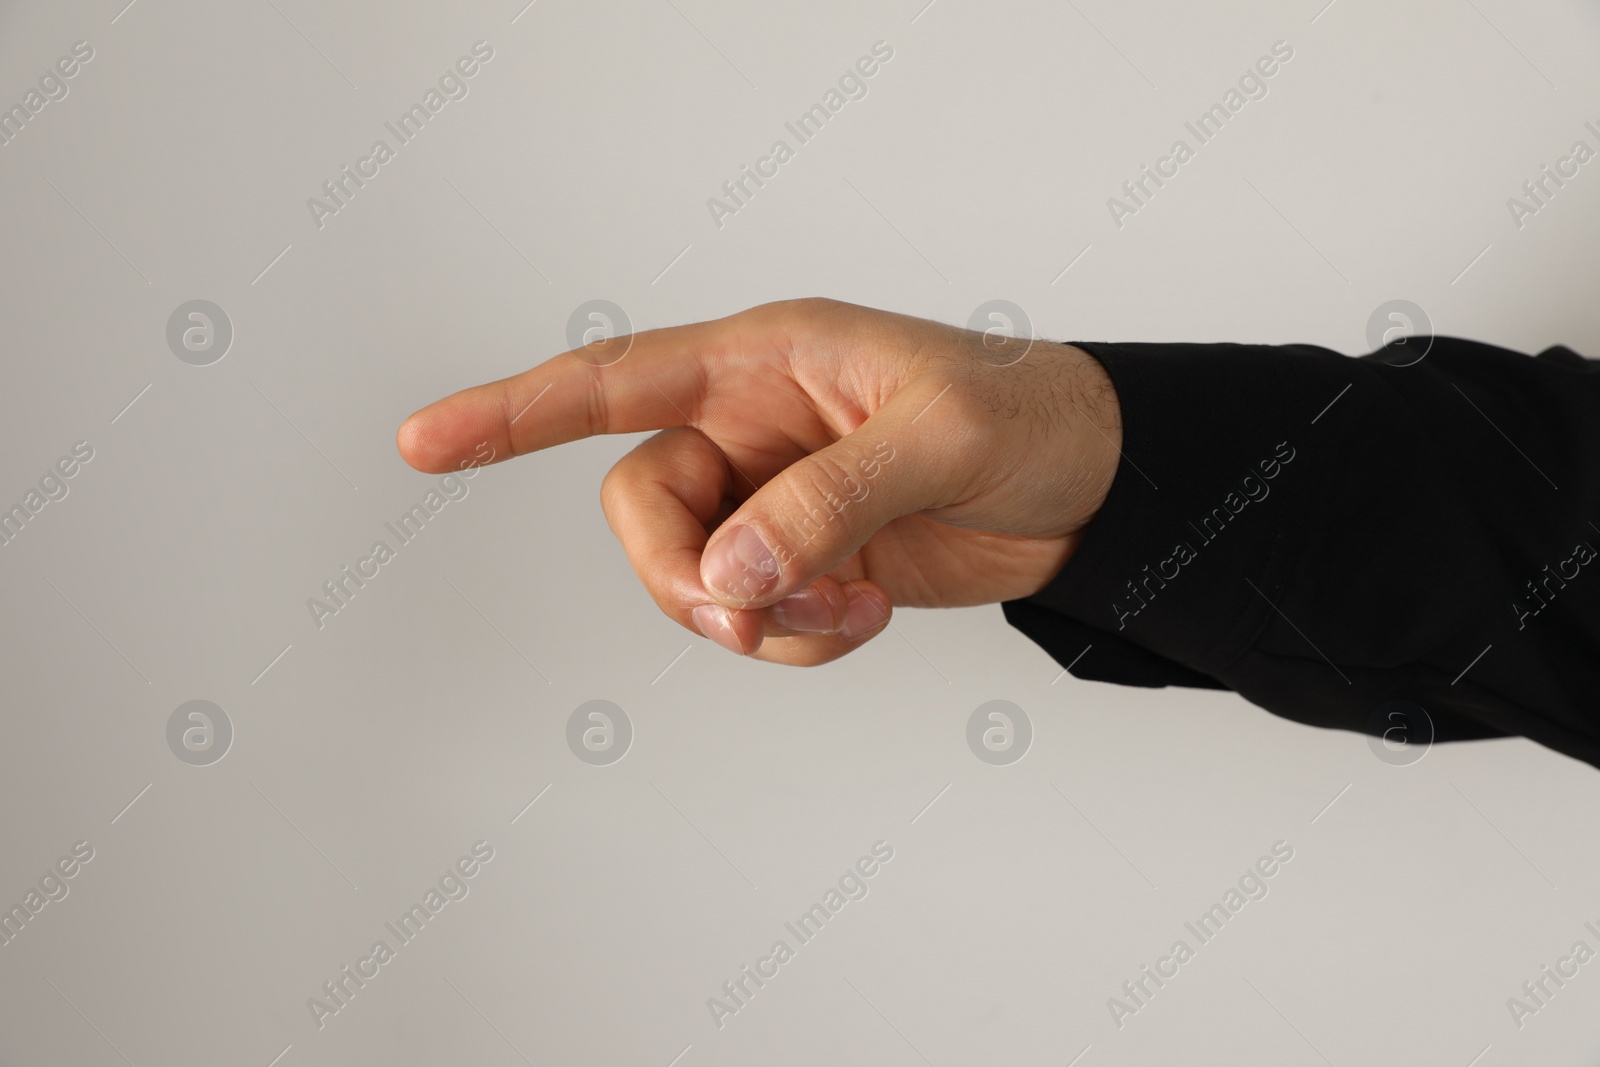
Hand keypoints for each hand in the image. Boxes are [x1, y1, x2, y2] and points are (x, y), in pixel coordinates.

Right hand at [396, 298, 1122, 664]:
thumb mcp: (938, 437)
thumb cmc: (1026, 415)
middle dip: (685, 576)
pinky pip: (747, 616)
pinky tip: (861, 618)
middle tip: (761, 607)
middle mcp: (749, 428)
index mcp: (763, 360)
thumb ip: (828, 500)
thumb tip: (730, 575)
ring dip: (752, 618)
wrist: (1087, 486)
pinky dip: (789, 638)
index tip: (423, 442)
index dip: (511, 411)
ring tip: (848, 608)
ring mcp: (771, 500)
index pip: (612, 381)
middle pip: (642, 511)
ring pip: (690, 577)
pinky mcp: (801, 561)